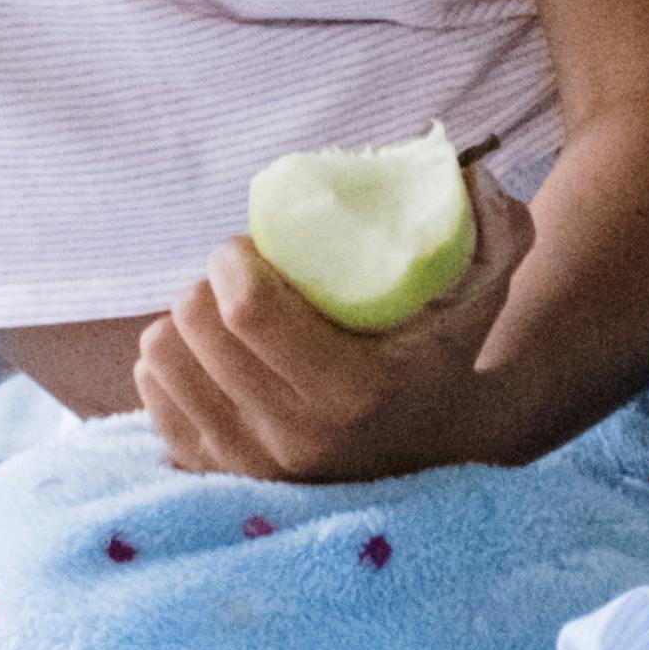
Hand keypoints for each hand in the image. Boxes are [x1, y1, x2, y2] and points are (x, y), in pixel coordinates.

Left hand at [134, 160, 532, 485]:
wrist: (428, 445)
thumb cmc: (442, 348)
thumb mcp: (481, 289)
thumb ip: (497, 228)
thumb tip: (474, 173)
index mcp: (352, 393)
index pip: (246, 309)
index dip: (233, 258)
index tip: (250, 247)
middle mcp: (295, 441)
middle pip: (195, 325)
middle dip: (208, 285)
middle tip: (243, 279)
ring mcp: (249, 467)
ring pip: (161, 356)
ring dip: (185, 322)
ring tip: (227, 319)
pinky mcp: (214, 476)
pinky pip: (150, 392)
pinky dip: (170, 363)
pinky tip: (211, 357)